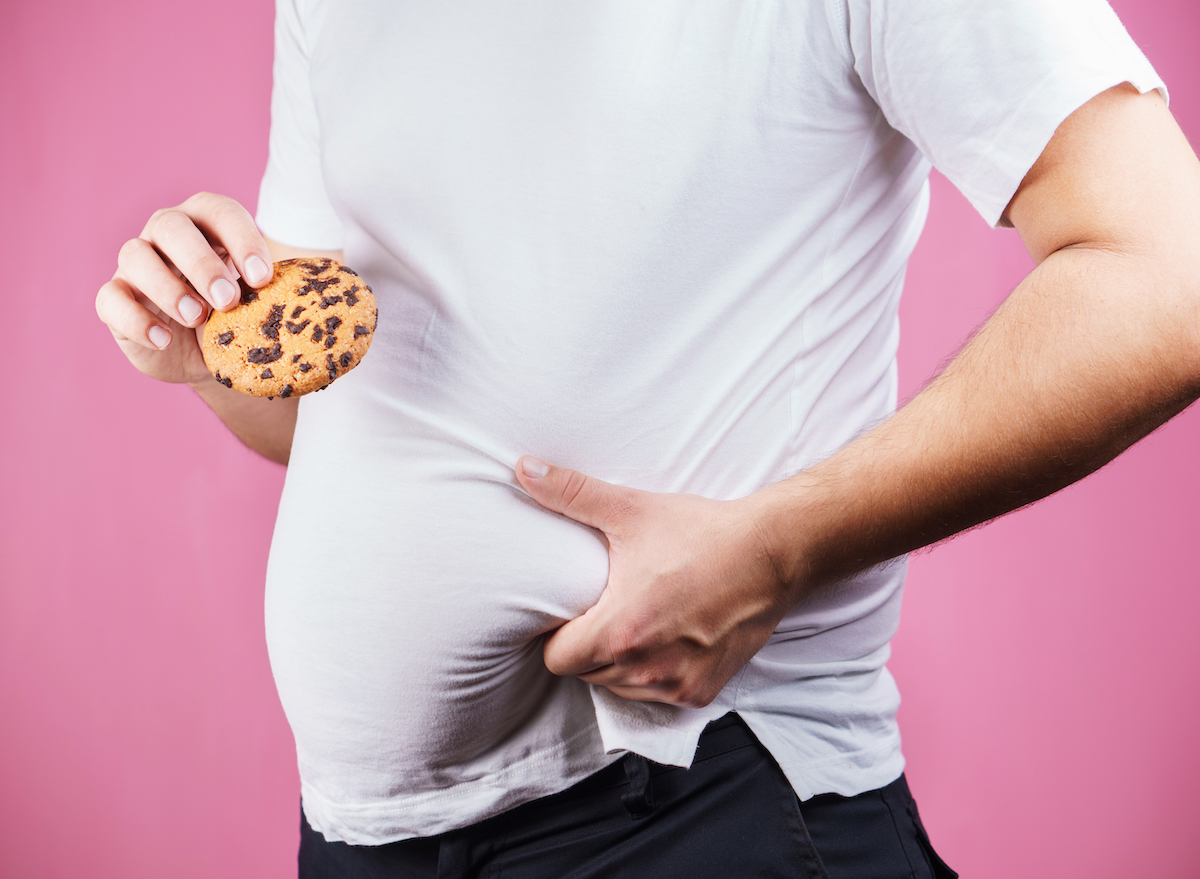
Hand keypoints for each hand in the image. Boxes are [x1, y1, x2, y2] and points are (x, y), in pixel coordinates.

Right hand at [95, 192, 273, 385]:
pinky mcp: (116, 300)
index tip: (263, 278)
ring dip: (167, 287)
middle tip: (228, 300)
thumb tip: (309, 297)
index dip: (241, 238)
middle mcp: (166, 235)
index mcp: (206, 224)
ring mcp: (135, 266)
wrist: (209, 357)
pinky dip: (136, 319)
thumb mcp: (260, 301)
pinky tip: (164, 339)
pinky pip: (110, 299)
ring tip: (198, 318)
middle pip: (171, 226)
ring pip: (134, 255)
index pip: (219, 211)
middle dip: (201, 262)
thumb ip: (274, 290)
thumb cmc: (238, 315)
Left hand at [515, 456, 794, 707]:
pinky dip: (654, 673)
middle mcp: (647, 667)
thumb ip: (571, 493)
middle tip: (603, 609)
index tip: (571, 611)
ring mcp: (677, 684)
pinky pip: (657, 694)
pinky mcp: (701, 692)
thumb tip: (524, 468)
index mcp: (621, 630)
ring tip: (635, 621)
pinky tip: (666, 637)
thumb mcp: (631, 510)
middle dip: (587, 646)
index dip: (557, 634)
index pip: (557, 660)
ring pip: (619, 688)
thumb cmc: (701, 532)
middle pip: (586, 674)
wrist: (772, 552)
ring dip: (619, 664)